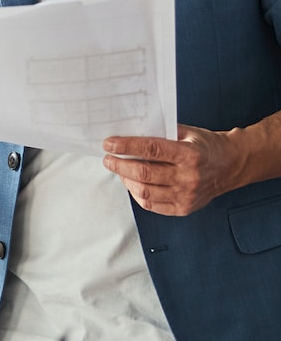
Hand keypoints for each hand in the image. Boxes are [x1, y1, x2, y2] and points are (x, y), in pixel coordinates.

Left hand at [101, 125, 243, 215]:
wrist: (232, 165)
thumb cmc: (207, 147)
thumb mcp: (188, 133)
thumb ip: (161, 134)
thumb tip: (128, 134)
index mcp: (190, 154)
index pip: (151, 150)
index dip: (126, 146)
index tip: (109, 143)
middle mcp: (188, 177)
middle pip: (143, 174)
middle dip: (119, 165)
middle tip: (108, 159)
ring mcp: (186, 195)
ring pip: (144, 191)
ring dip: (125, 180)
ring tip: (119, 171)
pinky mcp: (184, 208)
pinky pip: (152, 204)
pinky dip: (137, 194)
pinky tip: (133, 184)